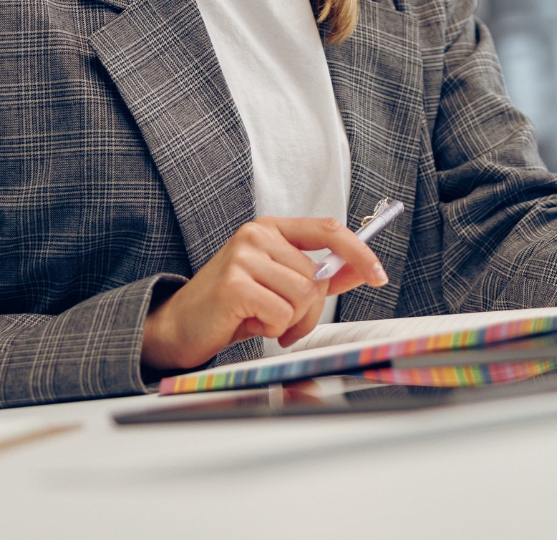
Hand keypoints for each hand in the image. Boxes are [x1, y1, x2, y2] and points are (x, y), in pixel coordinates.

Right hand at [141, 216, 388, 370]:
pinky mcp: (234, 284)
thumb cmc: (231, 305)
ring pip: (303, 294)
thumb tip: (360, 269)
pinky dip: (274, 328)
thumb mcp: (279, 284)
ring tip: (267, 322)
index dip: (359, 252)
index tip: (378, 274)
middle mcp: (257, 234)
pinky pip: (281, 312)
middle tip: (286, 322)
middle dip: (311, 309)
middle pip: (317, 275)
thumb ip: (320, 274)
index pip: (329, 229)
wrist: (177, 327)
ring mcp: (243, 256)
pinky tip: (251, 324)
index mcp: (271, 228)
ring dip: (291, 321)